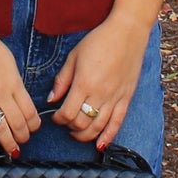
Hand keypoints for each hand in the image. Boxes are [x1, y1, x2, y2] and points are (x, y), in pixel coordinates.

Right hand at [0, 19, 38, 155]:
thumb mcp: (10, 62)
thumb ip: (15, 82)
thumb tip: (19, 99)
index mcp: (14, 83)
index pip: (30, 112)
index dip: (34, 126)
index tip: (32, 129)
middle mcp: (0, 93)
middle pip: (18, 124)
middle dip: (23, 137)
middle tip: (22, 142)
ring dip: (7, 143)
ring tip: (10, 149)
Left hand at [48, 10, 150, 151]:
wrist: (127, 32)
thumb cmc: (98, 41)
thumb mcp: (74, 56)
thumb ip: (62, 80)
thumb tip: (51, 99)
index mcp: (84, 83)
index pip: (67, 113)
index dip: (58, 119)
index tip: (55, 116)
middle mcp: (99, 94)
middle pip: (81, 123)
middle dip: (70, 127)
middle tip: (65, 123)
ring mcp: (114, 98)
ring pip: (98, 128)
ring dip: (85, 135)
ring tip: (77, 133)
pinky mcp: (126, 98)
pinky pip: (117, 123)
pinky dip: (108, 137)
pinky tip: (100, 145)